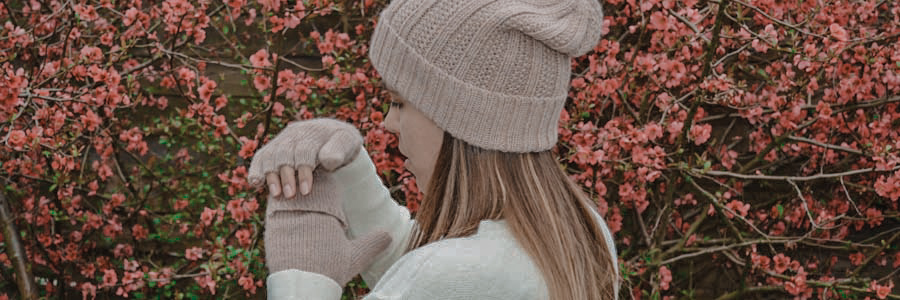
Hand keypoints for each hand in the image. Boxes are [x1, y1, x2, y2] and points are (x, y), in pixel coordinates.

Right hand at [248, 118, 361, 198]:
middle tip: (290, 195)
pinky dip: (256, 169)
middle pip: (284, 153)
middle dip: (286, 176)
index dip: (303, 171)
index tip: (306, 191)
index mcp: (313, 131)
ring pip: (270, 155)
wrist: (332, 137)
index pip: (304, 150)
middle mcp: (294, 133)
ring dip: (271, 176)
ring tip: (276, 195)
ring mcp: (282, 140)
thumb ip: (338, 151)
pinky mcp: (273, 148)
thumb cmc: (342, 144)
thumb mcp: (347, 143)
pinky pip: (260, 157)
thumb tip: (328, 161)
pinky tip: (256, 183)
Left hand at [265, 171, 391, 285]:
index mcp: (328, 214)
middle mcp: (308, 211)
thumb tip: (390, 235)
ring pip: (289, 192)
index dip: (326, 182)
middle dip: (308, 184)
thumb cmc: (331, 272)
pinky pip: (273, 205)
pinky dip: (277, 203)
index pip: (327, 185)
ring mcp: (288, 218)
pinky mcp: (272, 227)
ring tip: (294, 195)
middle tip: (308, 182)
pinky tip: (280, 206)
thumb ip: (373, 242)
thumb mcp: (356, 256)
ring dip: (291, 191)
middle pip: (307, 186)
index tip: (326, 181)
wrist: (303, 287)